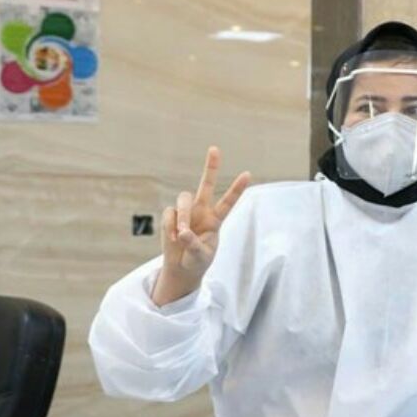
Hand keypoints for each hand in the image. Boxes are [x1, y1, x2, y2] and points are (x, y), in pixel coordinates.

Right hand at [151, 147, 250, 305]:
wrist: (182, 267)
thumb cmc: (197, 261)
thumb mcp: (200, 257)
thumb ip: (194, 245)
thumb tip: (183, 232)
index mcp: (216, 220)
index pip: (229, 202)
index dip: (237, 188)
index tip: (248, 173)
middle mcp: (202, 211)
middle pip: (206, 185)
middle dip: (211, 167)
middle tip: (215, 148)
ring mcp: (186, 212)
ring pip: (183, 199)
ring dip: (182, 216)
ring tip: (182, 234)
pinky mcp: (171, 216)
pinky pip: (169, 215)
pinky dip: (170, 227)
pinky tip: (173, 239)